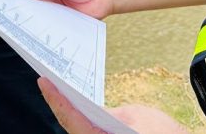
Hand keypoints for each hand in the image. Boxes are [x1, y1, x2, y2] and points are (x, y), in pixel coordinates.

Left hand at [38, 78, 190, 133]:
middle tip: (45, 78)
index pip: (72, 119)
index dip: (56, 99)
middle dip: (57, 101)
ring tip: (55, 84)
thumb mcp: (134, 116)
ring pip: (75, 125)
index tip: (44, 81)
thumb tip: (87, 108)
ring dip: (65, 106)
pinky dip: (77, 112)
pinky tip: (74, 97)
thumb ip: (107, 114)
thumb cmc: (161, 133)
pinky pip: (84, 125)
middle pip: (69, 122)